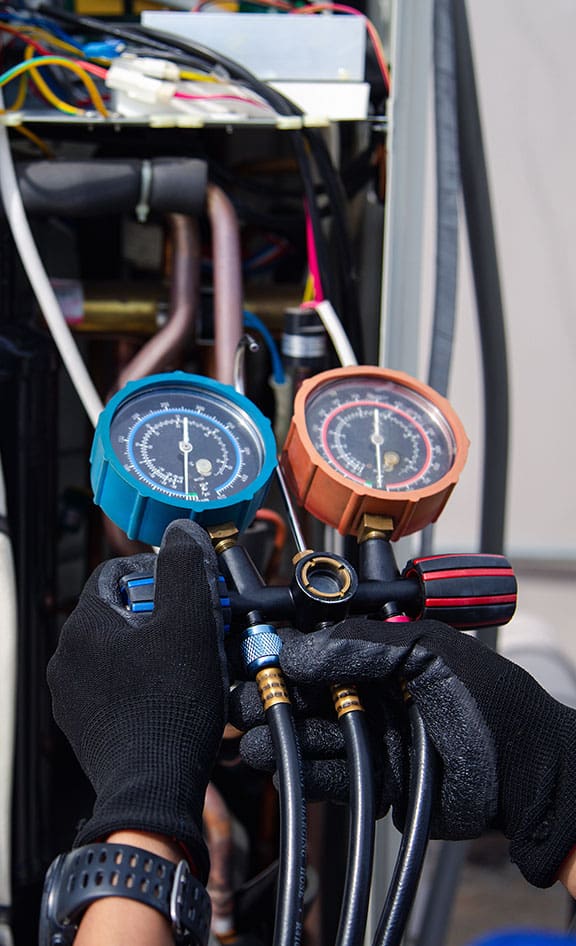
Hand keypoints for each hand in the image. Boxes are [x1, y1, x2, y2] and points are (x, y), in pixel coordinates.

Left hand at [47, 519, 227, 882]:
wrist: (154, 788)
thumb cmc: (170, 708)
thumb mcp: (191, 622)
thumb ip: (185, 566)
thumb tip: (181, 531)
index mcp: (85, 624)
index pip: (119, 572)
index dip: (162, 575)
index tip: (193, 592)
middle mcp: (68, 657)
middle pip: (124, 611)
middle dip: (166, 614)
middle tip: (201, 629)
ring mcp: (73, 695)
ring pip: (122, 650)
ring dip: (158, 648)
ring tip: (194, 664)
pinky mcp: (86, 725)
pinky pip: (118, 685)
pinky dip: (147, 681)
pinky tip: (175, 694)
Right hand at [229, 618, 575, 887]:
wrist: (526, 772)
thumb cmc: (489, 701)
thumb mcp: (429, 651)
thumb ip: (364, 645)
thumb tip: (298, 651)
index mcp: (385, 655)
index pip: (323, 647)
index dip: (287, 651)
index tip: (256, 654)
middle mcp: (375, 693)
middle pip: (310, 693)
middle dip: (273, 697)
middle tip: (243, 700)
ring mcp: (374, 737)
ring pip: (315, 735)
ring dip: (282, 736)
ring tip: (252, 737)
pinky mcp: (377, 781)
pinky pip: (333, 777)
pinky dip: (306, 772)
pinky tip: (282, 764)